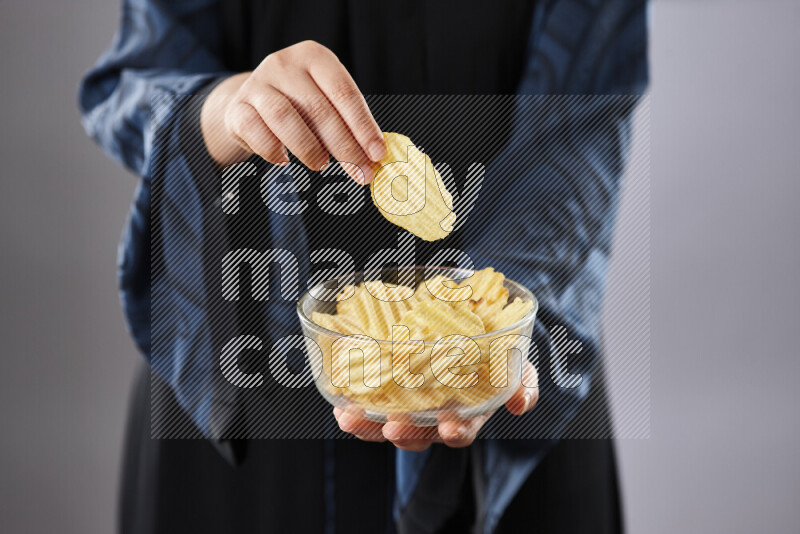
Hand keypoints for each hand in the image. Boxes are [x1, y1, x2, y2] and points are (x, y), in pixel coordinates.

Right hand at [201, 40, 384, 182]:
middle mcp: (284, 64)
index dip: (363, 127)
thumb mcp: (325, 103)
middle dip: (344, 146)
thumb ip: (349, 124)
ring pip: (285, 117)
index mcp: (315, 57)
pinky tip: (284, 160)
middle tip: (360, 172)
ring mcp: (257, 84)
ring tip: (321, 165)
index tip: (377, 154)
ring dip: (308, 147)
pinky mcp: (237, 108)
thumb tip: (374, 157)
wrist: (250, 104)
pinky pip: (256, 132)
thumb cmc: (299, 106)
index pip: (345, 93)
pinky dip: (273, 150)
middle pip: (318, 108)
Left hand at [334, 361, 538, 450]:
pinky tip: (340, 402)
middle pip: (419, 433)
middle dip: (405, 432)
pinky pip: (368, 402)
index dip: (456, 432)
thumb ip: (522, 381)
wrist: (469, 318)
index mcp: (468, 410)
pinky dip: (353, 405)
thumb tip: (520, 403)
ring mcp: (409, 401)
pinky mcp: (386, 384)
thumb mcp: (517, 361)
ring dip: (369, 424)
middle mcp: (435, 412)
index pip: (462, 429)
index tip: (449, 429)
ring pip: (387, 422)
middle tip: (392, 426)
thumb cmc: (495, 346)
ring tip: (352, 417)